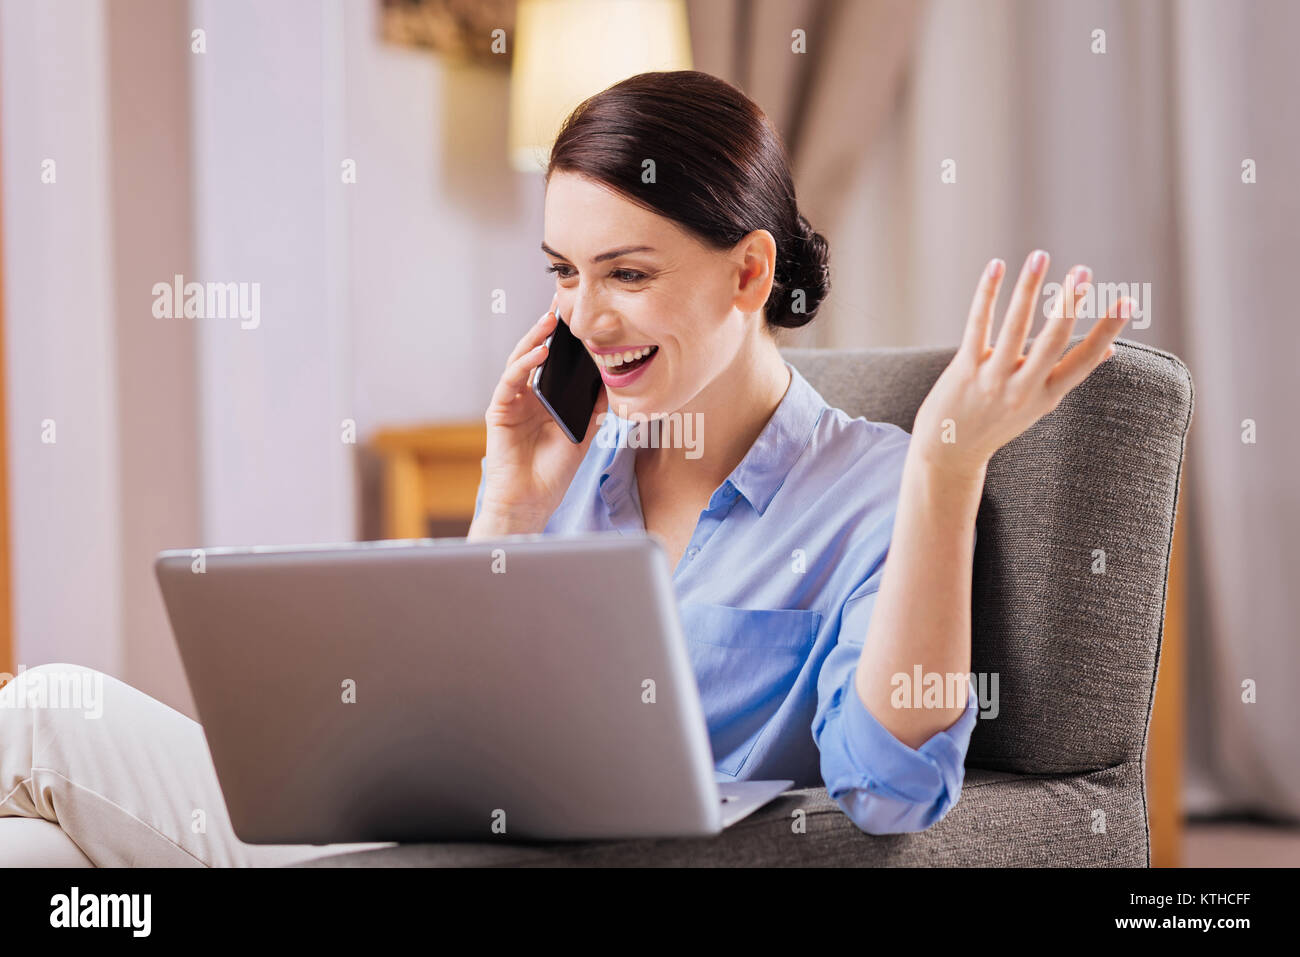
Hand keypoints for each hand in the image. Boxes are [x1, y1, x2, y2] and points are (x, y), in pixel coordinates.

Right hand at [473, 292, 608, 534]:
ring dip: (535, 338)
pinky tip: (540, 350)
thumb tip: (615, 376)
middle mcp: (527, 394)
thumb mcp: (585, 432)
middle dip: (548, 327)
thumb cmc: (554, 470)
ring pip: (521, 359)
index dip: (565, 338)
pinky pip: (511, 380)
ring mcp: (511, 400)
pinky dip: (525, 363)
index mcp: (546, 398)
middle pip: (537, 352)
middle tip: (562, 302)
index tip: (581, 314)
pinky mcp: (499, 410)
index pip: (555, 360)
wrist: (532, 500)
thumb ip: (596, 405)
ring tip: (552, 320)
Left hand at [910, 250, 1132, 479]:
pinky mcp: (965, 369)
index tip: (1127, 301)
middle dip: (1069, 304)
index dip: (1107, 331)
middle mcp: (1023, 388)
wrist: (950, 453)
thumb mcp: (1038, 405)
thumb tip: (1109, 352)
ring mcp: (993, 379)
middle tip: (1083, 271)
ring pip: (1015, 328)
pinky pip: (978, 325)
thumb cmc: (998, 422)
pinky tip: (996, 266)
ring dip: (1029, 289)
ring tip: (1041, 256)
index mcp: (1048, 395)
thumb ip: (1067, 375)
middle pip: (1053, 341)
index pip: (1085, 360)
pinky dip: (987, 294)